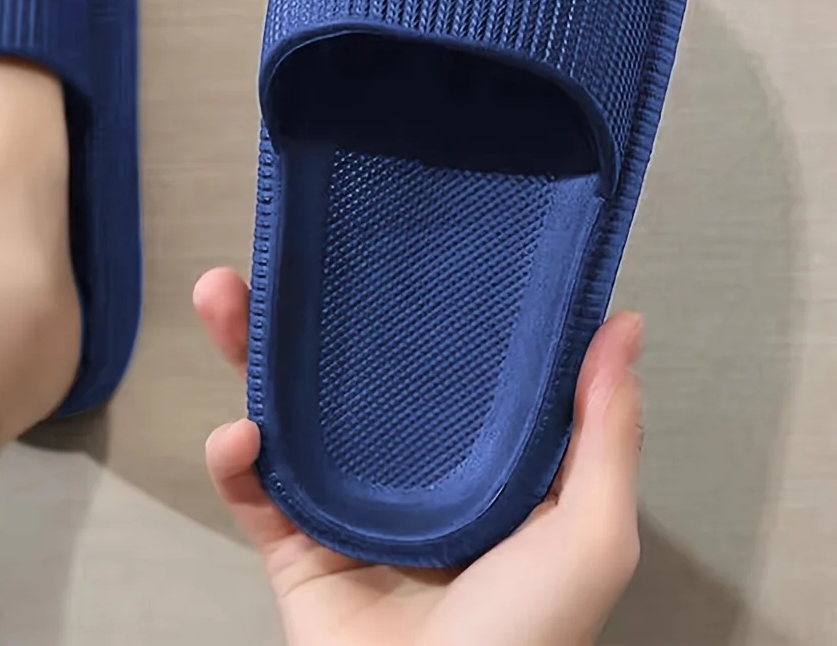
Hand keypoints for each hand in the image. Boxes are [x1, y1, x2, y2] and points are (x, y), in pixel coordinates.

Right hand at [194, 268, 642, 645]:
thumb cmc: (528, 644)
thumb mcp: (587, 536)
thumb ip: (605, 434)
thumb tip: (623, 324)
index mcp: (473, 462)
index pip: (437, 362)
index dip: (410, 302)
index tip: (387, 240)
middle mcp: (404, 474)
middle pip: (344, 374)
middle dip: (305, 315)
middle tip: (276, 259)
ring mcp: (345, 508)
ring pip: (285, 412)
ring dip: (248, 353)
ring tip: (222, 297)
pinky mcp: (294, 547)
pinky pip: (250, 490)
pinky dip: (232, 459)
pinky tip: (239, 437)